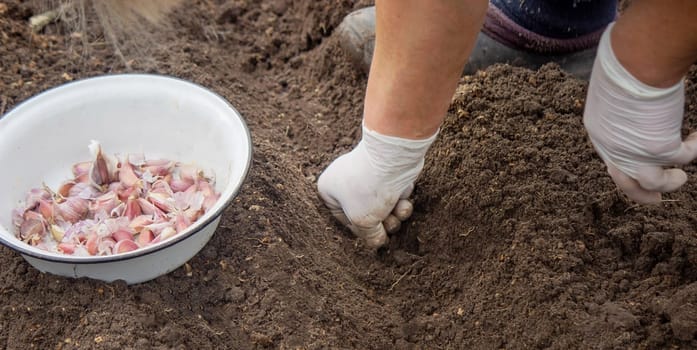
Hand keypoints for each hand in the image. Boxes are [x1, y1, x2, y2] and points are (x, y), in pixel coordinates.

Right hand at [317, 124, 435, 247]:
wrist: (392, 158)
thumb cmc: (367, 188)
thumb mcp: (363, 221)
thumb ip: (368, 235)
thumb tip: (377, 242)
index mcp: (328, 190)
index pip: (343, 220)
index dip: (361, 231)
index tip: (372, 234)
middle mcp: (345, 182)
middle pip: (366, 215)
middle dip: (381, 224)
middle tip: (388, 223)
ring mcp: (367, 177)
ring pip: (382, 207)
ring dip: (394, 215)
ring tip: (398, 211)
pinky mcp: (388, 174)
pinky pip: (393, 195)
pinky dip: (400, 201)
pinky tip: (404, 200)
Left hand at [583, 24, 696, 203]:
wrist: (635, 60)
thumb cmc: (624, 60)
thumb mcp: (612, 85)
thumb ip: (619, 99)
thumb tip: (629, 88)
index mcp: (598, 129)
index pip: (610, 156)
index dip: (623, 165)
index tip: (633, 169)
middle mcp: (611, 146)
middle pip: (625, 181)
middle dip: (640, 192)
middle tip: (654, 200)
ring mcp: (635, 151)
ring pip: (654, 182)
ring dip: (669, 183)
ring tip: (680, 178)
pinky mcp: (659, 149)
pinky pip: (684, 158)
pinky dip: (694, 149)